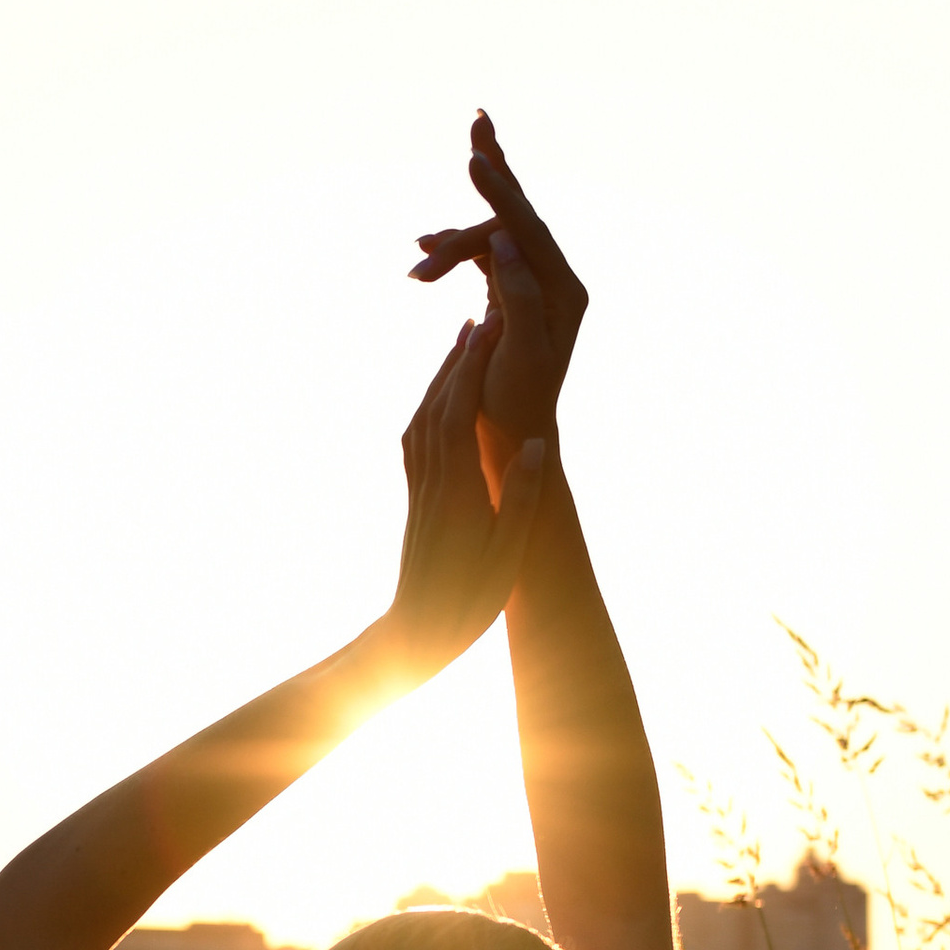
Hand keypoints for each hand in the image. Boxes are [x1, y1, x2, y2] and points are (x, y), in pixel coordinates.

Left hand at [388, 308, 546, 680]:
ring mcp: (420, 487)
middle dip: (461, 358)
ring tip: (465, 339)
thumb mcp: (505, 555)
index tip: (492, 328)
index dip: (475, 369)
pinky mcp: (417, 496)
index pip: (462, 414)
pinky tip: (443, 392)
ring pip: (427, 415)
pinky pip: (420, 436)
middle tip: (484, 315)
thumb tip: (535, 445)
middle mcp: (431, 480)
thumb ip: (520, 500)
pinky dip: (433, 404)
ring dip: (445, 374)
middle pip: (441, 403)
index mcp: (455, 490)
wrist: (414, 634)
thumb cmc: (467, 602)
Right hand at [409, 109, 586, 453]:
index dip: (500, 192)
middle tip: (479, 122)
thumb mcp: (522, 352)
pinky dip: (455, 250)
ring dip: (454, 240)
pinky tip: (425, 249)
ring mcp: (533, 283)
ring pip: (496, 234)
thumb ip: (520, 294)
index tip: (471, 159)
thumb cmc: (516, 403)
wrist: (513, 438)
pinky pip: (484, 254)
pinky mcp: (511, 291)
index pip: (528, 228)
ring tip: (418, 252)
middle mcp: (555, 279)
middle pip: (521, 213)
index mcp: (564, 290)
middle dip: (494, 173)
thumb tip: (505, 240)